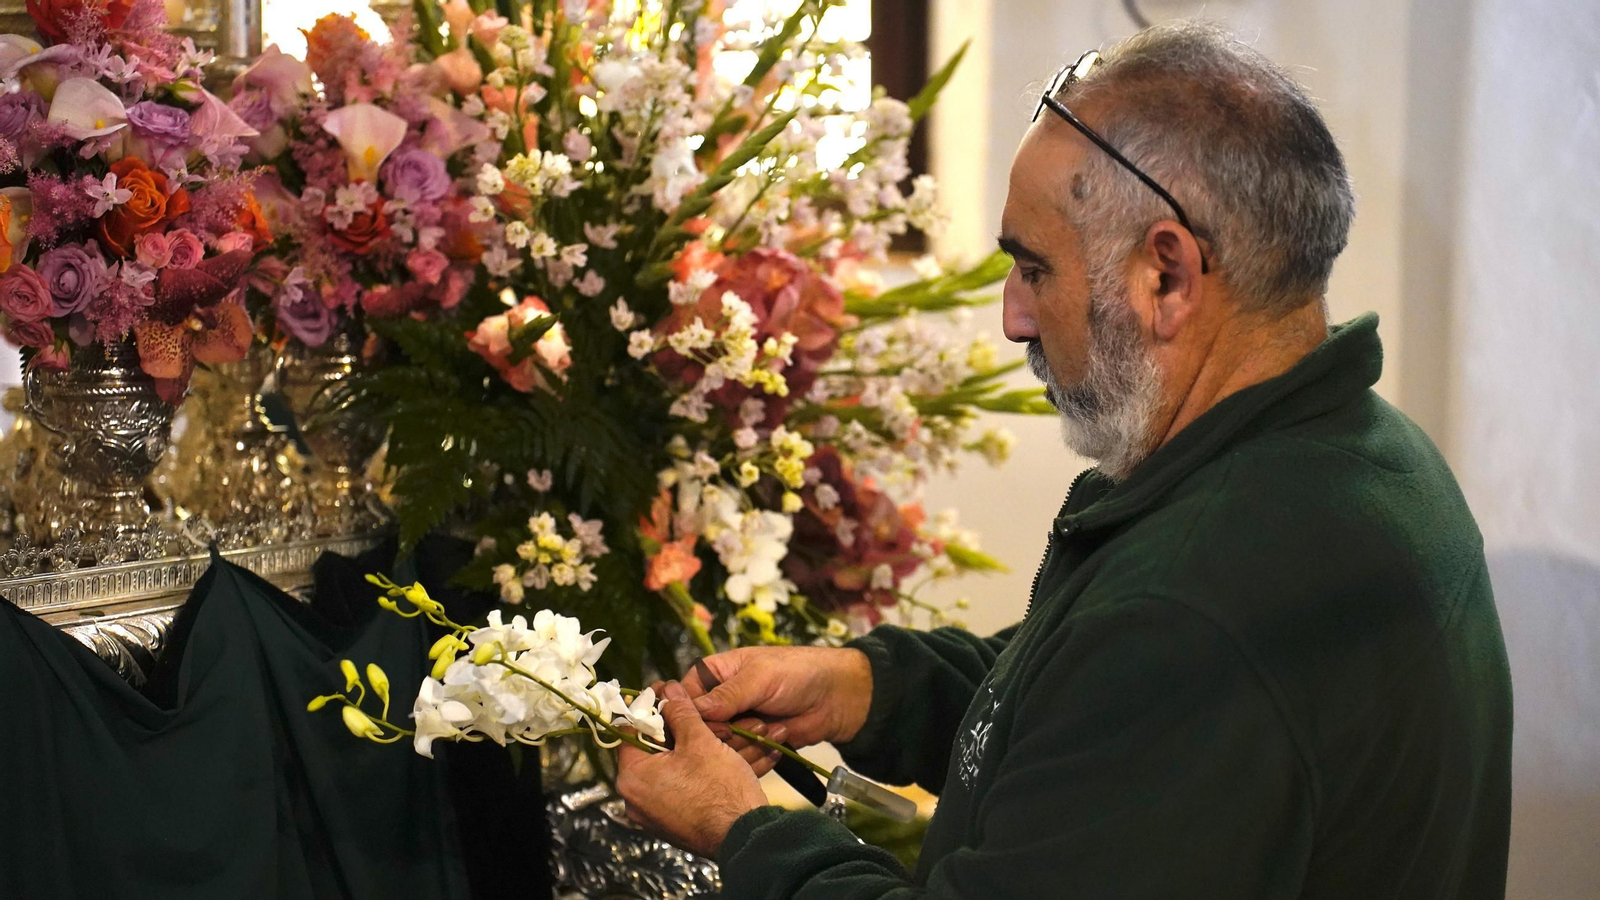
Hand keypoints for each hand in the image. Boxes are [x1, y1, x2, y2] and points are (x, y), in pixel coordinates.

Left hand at [617, 681, 770, 858]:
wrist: (746, 837)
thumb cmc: (720, 789)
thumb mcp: (700, 742)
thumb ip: (680, 712)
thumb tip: (669, 690)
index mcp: (632, 777)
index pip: (630, 730)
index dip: (650, 708)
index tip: (667, 694)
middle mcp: (635, 800)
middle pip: (651, 751)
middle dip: (675, 729)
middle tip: (693, 711)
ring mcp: (654, 815)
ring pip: (670, 769)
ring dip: (690, 749)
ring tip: (713, 733)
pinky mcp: (673, 824)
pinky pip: (680, 788)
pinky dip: (696, 772)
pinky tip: (719, 757)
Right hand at [673, 645, 873, 748]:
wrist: (836, 697)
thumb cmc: (798, 673)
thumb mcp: (761, 677)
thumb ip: (727, 695)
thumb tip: (693, 709)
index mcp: (714, 673)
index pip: (684, 697)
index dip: (687, 714)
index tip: (700, 725)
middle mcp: (718, 700)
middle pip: (698, 727)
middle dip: (722, 730)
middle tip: (746, 724)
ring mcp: (734, 724)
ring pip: (718, 745)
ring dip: (743, 741)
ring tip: (769, 726)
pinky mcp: (750, 744)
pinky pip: (739, 757)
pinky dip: (756, 752)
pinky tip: (777, 737)